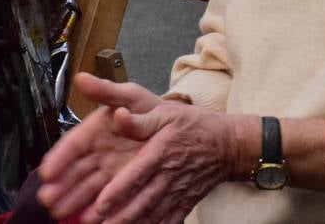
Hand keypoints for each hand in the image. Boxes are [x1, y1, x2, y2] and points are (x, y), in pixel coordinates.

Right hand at [37, 76, 160, 221]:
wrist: (181, 130)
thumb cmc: (151, 109)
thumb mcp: (131, 95)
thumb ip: (107, 90)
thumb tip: (83, 79)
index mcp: (96, 129)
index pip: (73, 144)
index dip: (59, 157)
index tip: (47, 171)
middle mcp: (99, 152)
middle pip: (75, 170)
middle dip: (60, 185)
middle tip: (47, 199)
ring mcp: (109, 171)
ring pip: (86, 188)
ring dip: (71, 200)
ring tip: (58, 212)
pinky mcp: (122, 186)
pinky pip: (105, 199)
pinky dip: (93, 209)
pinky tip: (83, 219)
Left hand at [52, 75, 236, 223]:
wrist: (226, 144)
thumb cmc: (191, 125)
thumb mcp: (164, 111)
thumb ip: (138, 117)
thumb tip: (117, 115)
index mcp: (160, 151)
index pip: (137, 174)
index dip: (120, 190)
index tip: (102, 203)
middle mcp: (168, 175)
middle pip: (142, 201)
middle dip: (120, 215)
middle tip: (98, 223)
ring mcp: (177, 192)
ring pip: (153, 214)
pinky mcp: (184, 203)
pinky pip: (168, 221)